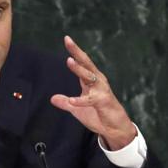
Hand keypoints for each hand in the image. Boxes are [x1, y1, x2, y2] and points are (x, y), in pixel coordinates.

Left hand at [50, 35, 137, 149]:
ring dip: (79, 69)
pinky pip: (91, 99)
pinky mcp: (103, 102)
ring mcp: (101, 91)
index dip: (75, 51)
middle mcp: (98, 82)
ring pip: (89, 77)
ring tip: (69, 61)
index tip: (67, 39)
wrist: (114, 128)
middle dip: (77, 52)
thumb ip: (66, 103)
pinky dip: (81, 100)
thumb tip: (52, 98)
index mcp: (91, 81)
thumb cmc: (99, 115)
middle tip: (68, 41)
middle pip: (86, 64)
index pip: (82, 63)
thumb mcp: (78, 109)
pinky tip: (72, 101)